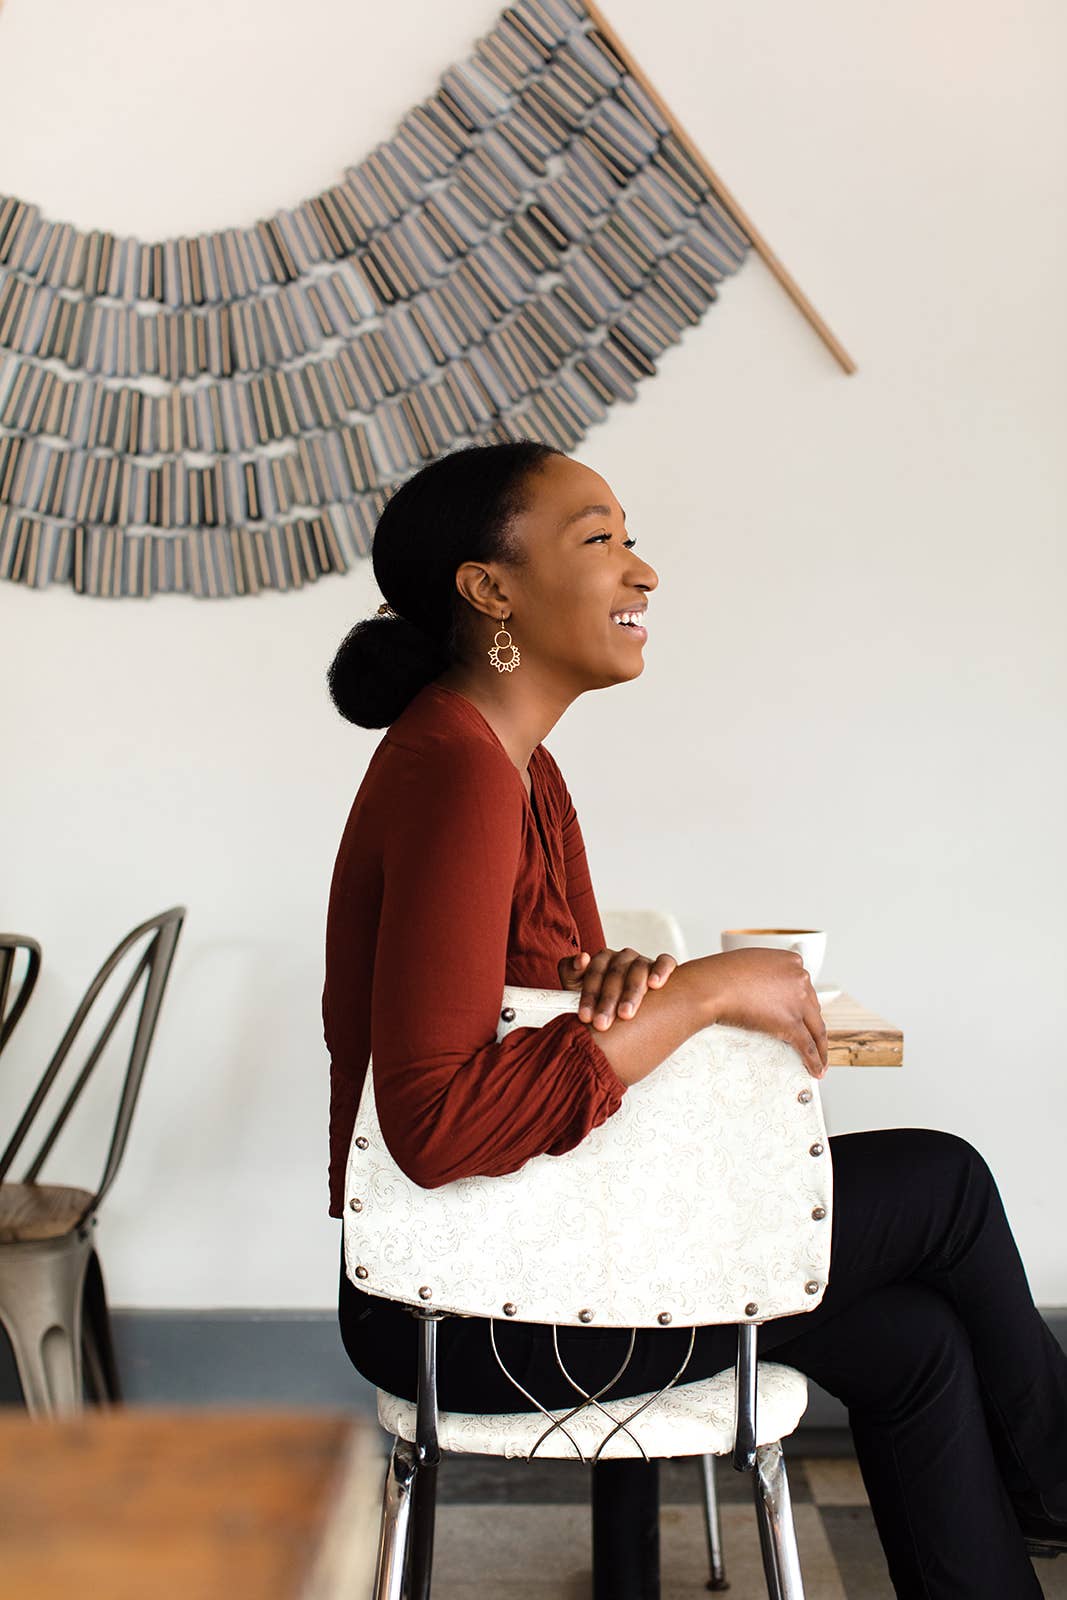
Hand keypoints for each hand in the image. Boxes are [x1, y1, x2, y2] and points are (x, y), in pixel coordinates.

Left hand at [558, 946, 677, 1029]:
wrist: (624, 1010)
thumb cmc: (600, 1000)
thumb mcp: (577, 989)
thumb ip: (571, 973)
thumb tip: (581, 959)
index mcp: (601, 960)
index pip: (593, 972)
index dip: (588, 995)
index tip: (584, 1017)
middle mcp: (622, 958)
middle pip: (615, 973)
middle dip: (607, 1000)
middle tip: (602, 1023)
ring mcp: (642, 961)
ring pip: (638, 969)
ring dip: (631, 992)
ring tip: (626, 1014)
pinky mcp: (662, 965)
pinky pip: (665, 962)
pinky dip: (660, 970)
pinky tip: (655, 984)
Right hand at [690, 948, 828, 1077]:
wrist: (711, 986)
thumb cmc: (720, 974)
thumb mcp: (751, 962)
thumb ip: (767, 973)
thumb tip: (767, 990)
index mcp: (792, 961)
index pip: (804, 987)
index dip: (804, 1004)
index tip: (804, 1015)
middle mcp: (800, 978)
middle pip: (813, 1007)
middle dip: (812, 1026)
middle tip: (812, 1040)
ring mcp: (797, 1001)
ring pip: (817, 1029)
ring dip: (820, 1048)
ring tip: (820, 1062)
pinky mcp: (790, 1023)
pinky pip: (808, 1046)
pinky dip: (814, 1060)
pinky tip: (815, 1070)